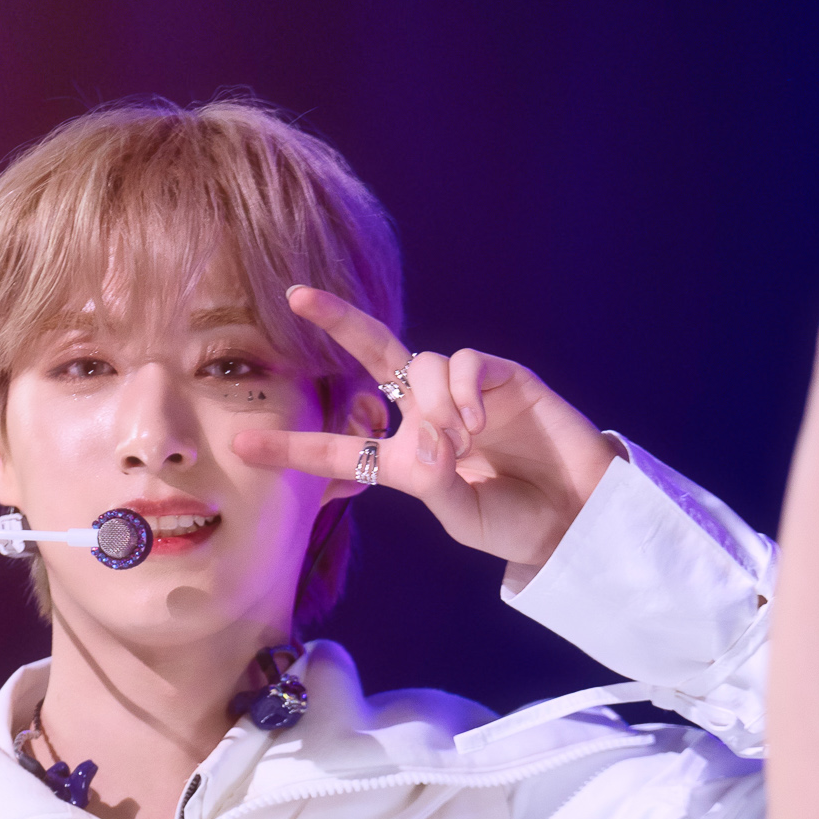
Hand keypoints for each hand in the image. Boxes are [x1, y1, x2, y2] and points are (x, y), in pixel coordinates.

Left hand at [232, 286, 616, 577]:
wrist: (577, 515)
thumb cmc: (517, 522)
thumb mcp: (462, 514)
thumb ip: (434, 481)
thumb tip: (427, 438)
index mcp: (406, 460)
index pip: (340, 449)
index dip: (293, 449)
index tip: (241, 446)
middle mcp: (427, 416)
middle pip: (374, 355)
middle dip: (337, 321)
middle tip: (296, 295)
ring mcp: (463, 391)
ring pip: (421, 364)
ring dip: (431, 405)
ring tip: (462, 445)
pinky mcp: (500, 375)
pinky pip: (461, 362)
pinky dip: (461, 392)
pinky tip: (479, 425)